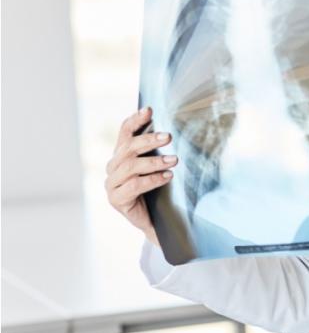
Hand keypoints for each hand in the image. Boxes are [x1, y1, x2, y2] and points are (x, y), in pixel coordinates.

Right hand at [104, 107, 176, 246]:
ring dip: (154, 162)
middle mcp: (112, 167)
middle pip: (128, 148)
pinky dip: (152, 180)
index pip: (124, 133)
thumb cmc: (157, 192)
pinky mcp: (116, 200)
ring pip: (130, 167)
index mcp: (120, 156)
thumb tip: (172, 131)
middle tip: (168, 137)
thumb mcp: (157, 168)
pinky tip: (167, 176)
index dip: (135, 120)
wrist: (156, 222)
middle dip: (148, 140)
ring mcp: (112, 184)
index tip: (149, 110)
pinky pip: (134, 186)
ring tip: (173, 160)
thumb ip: (157, 151)